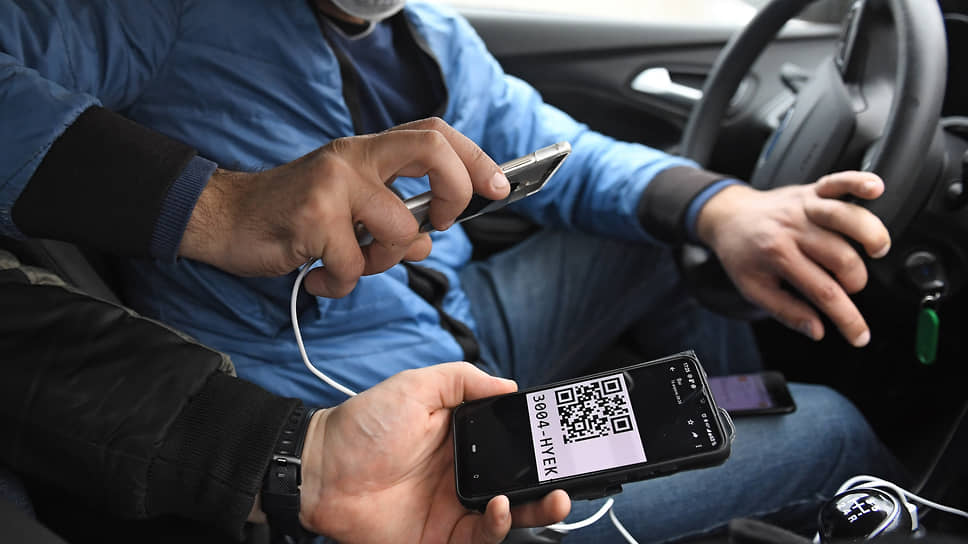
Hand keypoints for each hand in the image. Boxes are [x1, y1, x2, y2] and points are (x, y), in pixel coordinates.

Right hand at [179, 118, 510, 296]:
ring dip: (387, 262)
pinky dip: (343, 285)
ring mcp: (333, 185)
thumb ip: (393, 211)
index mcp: (367, 151)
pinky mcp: (313, 219)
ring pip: (401, 230)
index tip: (498, 186)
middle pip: (432, 152)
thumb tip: (433, 236)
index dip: (474, 158)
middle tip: (443, 225)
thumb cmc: (293, 214)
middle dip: (456, 192)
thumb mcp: (347, 202)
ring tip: (355, 264)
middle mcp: (353, 157)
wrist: (224, 217)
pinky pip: (356, 266)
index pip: (435, 134)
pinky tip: (322, 278)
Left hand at [296, 363, 569, 543]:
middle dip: (550, 483)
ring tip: (552, 499)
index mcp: (462, 438)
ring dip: (535, 510)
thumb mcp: (416, 387)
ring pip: (508, 515)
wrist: (320, 470)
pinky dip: (497, 527)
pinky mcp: (441, 537)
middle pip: (518, 483)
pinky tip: (499, 508)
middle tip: (571, 478)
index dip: (538, 444)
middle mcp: (463, 474)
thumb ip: (463, 381)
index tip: (562, 441)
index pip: (511, 443)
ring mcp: (453, 508)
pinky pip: (480, 538)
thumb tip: (509, 385)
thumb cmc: (363, 425)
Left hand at [696, 171, 890, 346]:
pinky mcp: (811, 190)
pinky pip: (838, 181)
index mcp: (778, 255)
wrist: (727, 216)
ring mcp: (804, 207)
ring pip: (848, 218)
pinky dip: (859, 182)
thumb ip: (786, 312)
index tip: (860, 336)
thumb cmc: (741, 253)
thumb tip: (818, 331)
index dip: (847, 318)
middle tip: (848, 288)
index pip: (824, 292)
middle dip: (855, 282)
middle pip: (842, 257)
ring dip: (871, 236)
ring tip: (876, 252)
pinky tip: (876, 189)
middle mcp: (793, 228)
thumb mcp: (753, 289)